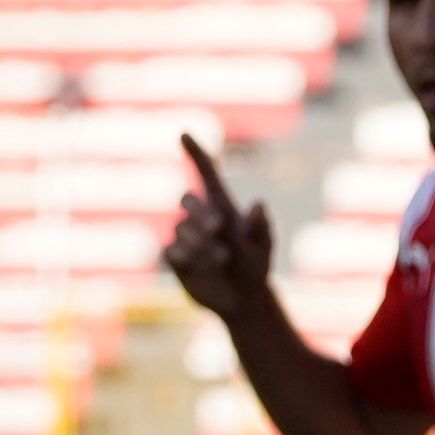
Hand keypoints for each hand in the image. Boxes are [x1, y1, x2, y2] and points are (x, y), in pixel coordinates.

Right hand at [163, 133, 276, 321]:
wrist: (241, 300)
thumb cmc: (256, 269)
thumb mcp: (263, 249)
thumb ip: (260, 228)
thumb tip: (258, 204)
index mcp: (223, 207)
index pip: (206, 174)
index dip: (196, 153)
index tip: (184, 133)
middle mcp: (201, 219)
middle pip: (188, 199)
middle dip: (201, 211)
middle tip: (218, 228)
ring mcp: (186, 238)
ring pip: (181, 229)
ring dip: (201, 243)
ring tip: (220, 260)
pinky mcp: (176, 259)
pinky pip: (170, 250)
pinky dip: (184, 257)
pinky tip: (197, 266)